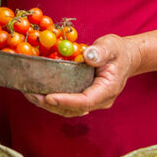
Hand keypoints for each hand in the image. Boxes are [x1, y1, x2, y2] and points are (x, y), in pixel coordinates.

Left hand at [23, 34, 141, 117]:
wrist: (126, 57)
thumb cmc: (118, 51)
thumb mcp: (111, 46)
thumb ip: (101, 51)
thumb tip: (88, 56)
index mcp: (107, 90)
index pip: (85, 101)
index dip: (66, 101)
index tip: (49, 97)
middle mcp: (99, 100)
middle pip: (73, 109)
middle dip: (51, 104)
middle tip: (31, 95)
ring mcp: (92, 101)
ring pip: (68, 110)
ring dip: (48, 105)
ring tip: (30, 94)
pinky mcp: (84, 97)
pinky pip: (68, 104)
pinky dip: (52, 101)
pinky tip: (38, 92)